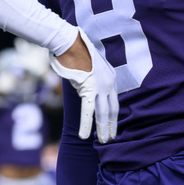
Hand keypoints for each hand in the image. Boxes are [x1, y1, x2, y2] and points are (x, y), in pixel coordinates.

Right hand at [51, 28, 118, 142]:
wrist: (69, 42)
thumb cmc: (76, 51)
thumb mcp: (90, 65)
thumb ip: (92, 78)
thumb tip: (86, 87)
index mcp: (111, 77)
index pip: (114, 100)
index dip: (113, 114)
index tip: (113, 125)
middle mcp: (108, 83)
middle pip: (112, 109)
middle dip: (111, 125)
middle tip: (111, 138)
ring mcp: (100, 86)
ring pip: (102, 113)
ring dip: (102, 129)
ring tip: (103, 141)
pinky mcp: (89, 89)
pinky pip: (87, 110)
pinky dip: (86, 124)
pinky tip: (84, 135)